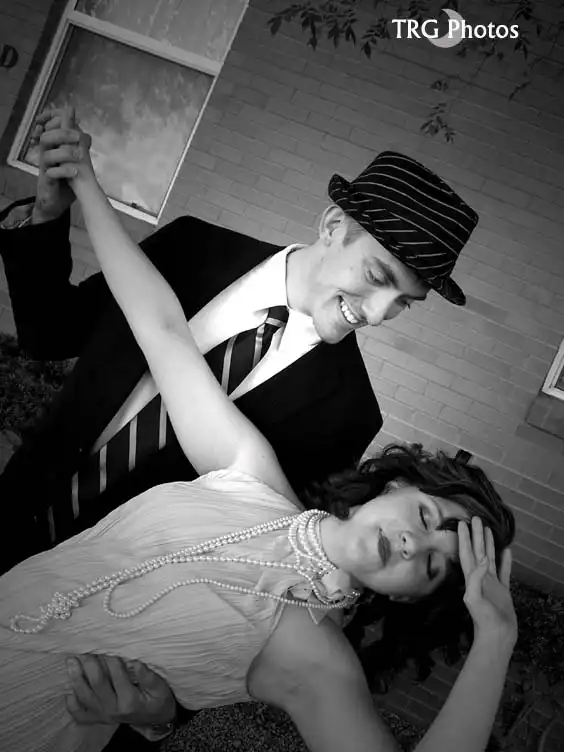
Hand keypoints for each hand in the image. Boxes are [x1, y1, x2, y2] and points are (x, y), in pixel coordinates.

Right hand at [30, 106, 79, 222]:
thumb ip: (77, 144)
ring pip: (47, 154)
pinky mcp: (48, 182)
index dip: (55, 117)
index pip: (49, 127)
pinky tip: (76, 171)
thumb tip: (84, 130)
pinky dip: (64, 171)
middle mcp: (47, 155)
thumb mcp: (73, 160)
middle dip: (63, 134)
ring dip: (65, 152)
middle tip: (79, 136)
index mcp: (53, 147)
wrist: (57, 202)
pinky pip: (51, 174)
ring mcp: (46, 168)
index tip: (68, 112)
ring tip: (80, 155)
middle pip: (47, 137)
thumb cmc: (65, 179)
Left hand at [65, 654, 176, 727]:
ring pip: (85, 696)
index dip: (110, 658)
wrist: (155, 720)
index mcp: (129, 701)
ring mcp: (103, 715)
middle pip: (97, 683)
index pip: (117, 675)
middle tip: (84, 648)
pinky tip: (68, 692)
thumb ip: (148, 676)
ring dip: (76, 678)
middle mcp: (113, 709)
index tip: (105, 642)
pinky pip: (80, 714)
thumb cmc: (158, 701)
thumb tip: (134, 661)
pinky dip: (72, 704)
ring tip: (71, 661)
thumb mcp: (160, 688)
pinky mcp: (98, 718)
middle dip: (89, 664)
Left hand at [459, 517, 516, 646]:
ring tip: (488, 529)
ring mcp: (492, 583)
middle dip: (476, 535)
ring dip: (488, 544)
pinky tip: (507, 551)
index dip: (464, 539)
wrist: (497, 636)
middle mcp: (480, 577)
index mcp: (471, 578)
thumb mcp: (474, 599)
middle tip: (476, 518)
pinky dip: (505, 561)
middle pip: (477, 551)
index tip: (462, 523)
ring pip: (490, 558)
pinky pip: (505, 571)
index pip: (466, 553)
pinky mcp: (503, 590)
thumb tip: (483, 559)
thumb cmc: (483, 619)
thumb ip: (475, 579)